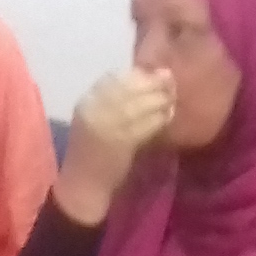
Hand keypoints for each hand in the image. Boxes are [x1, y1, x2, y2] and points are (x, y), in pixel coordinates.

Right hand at [55, 68, 177, 225]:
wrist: (83, 184)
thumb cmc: (92, 152)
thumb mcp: (95, 120)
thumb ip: (113, 102)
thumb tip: (143, 81)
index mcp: (86, 102)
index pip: (112, 78)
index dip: (135, 73)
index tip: (151, 71)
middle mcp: (94, 110)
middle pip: (127, 88)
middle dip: (151, 82)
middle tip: (169, 80)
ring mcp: (106, 126)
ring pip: (138, 105)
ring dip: (158, 99)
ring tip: (171, 98)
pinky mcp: (121, 143)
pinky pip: (144, 125)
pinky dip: (158, 119)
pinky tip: (168, 116)